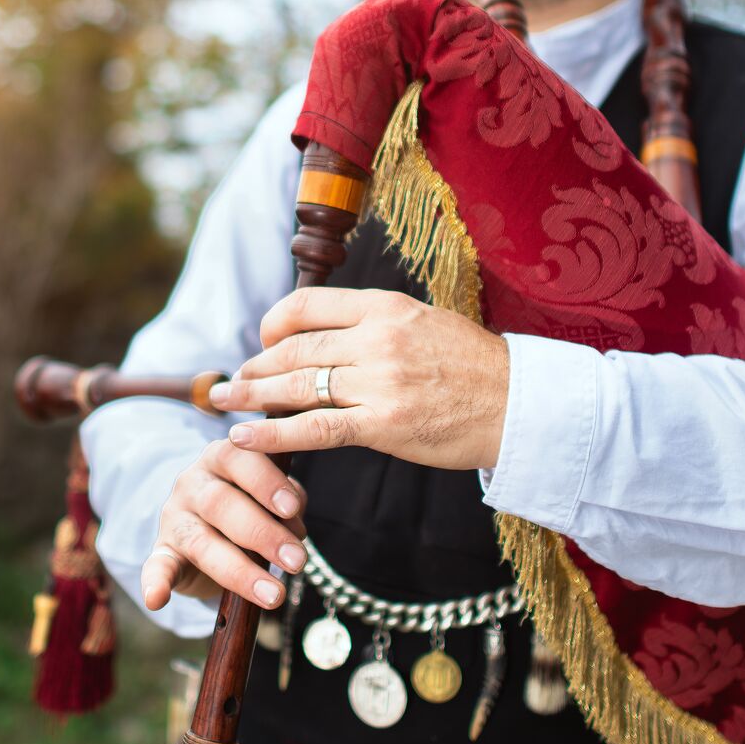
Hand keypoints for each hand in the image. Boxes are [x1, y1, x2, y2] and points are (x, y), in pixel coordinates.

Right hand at [142, 439, 308, 612]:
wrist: (211, 525)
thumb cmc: (252, 505)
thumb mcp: (271, 496)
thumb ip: (286, 504)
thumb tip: (295, 527)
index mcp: (221, 458)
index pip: (239, 459)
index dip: (265, 483)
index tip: (292, 508)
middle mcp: (192, 483)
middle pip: (221, 504)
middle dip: (262, 534)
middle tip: (296, 560)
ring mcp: (174, 518)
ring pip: (201, 541)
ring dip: (240, 571)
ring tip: (273, 594)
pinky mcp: (163, 552)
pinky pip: (156, 566)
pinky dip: (154, 582)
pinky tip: (156, 598)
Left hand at [210, 287, 509, 470]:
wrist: (518, 405)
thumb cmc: (473, 366)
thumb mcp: (424, 322)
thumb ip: (375, 324)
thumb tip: (325, 332)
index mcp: (386, 307)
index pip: (308, 304)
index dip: (273, 323)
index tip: (263, 340)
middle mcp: (377, 339)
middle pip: (294, 349)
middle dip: (256, 366)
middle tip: (234, 381)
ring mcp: (379, 383)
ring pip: (297, 387)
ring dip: (253, 397)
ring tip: (225, 403)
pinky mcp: (383, 426)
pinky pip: (314, 429)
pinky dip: (271, 435)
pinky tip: (242, 439)